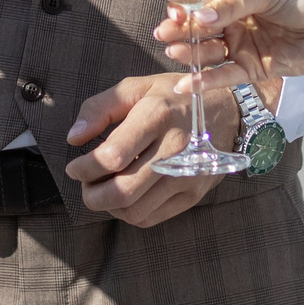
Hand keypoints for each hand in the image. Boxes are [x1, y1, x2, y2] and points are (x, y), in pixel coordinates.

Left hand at [62, 72, 244, 226]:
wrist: (229, 111)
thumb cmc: (174, 97)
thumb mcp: (137, 87)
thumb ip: (100, 107)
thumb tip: (74, 138)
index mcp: (157, 115)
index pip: (113, 156)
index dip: (85, 168)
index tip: (74, 167)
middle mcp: (175, 148)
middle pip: (122, 192)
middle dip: (92, 195)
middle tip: (85, 184)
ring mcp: (187, 175)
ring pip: (134, 210)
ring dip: (108, 206)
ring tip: (102, 189)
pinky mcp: (194, 193)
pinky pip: (151, 217)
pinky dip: (128, 213)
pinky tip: (124, 196)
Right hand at [156, 0, 303, 88]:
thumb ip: (233, 3)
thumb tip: (200, 14)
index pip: (201, 0)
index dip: (184, 6)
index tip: (172, 11)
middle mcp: (234, 20)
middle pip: (200, 28)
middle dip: (181, 31)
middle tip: (164, 34)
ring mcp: (242, 45)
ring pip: (209, 52)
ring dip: (190, 53)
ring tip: (175, 52)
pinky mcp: (253, 69)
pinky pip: (224, 76)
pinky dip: (205, 81)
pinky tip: (187, 84)